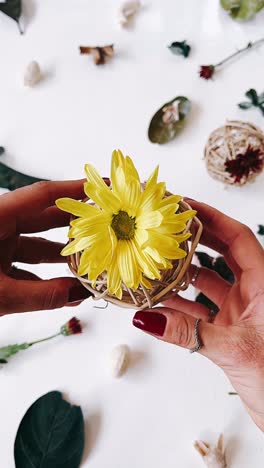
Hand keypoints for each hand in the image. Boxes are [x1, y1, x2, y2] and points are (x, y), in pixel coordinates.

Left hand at [0, 180, 90, 314]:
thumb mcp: (0, 295)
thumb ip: (41, 295)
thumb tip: (79, 293)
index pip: (42, 195)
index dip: (74, 189)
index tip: (101, 187)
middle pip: (41, 218)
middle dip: (73, 225)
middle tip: (104, 227)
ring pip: (33, 243)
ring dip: (59, 256)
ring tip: (88, 264)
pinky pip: (22, 262)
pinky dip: (41, 275)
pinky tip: (62, 288)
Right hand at [133, 200, 263, 430]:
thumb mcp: (233, 351)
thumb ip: (187, 333)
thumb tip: (146, 319)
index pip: (238, 239)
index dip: (212, 219)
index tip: (185, 206)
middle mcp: (253, 294)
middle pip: (222, 253)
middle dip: (194, 239)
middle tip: (165, 227)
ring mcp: (240, 313)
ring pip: (207, 284)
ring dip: (181, 276)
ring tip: (153, 264)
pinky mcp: (229, 332)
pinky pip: (199, 312)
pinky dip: (178, 308)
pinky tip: (156, 306)